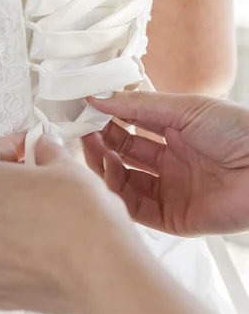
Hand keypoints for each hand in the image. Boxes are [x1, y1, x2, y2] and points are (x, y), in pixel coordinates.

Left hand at [0, 133, 132, 313]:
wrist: (100, 269)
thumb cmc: (77, 214)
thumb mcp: (63, 165)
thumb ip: (45, 153)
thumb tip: (44, 150)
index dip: (12, 148)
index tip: (29, 149)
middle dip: (3, 185)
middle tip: (35, 180)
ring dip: (4, 220)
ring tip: (39, 215)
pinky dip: (11, 252)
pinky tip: (39, 246)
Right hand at [83, 92, 248, 235]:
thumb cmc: (238, 131)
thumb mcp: (185, 108)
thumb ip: (138, 106)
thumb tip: (98, 96)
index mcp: (177, 132)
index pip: (132, 125)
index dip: (109, 117)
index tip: (84, 109)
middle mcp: (171, 162)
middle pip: (125, 153)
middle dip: (102, 140)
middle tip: (80, 128)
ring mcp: (171, 190)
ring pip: (125, 180)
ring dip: (105, 163)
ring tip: (92, 146)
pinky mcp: (173, 218)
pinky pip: (136, 207)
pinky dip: (119, 189)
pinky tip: (112, 168)